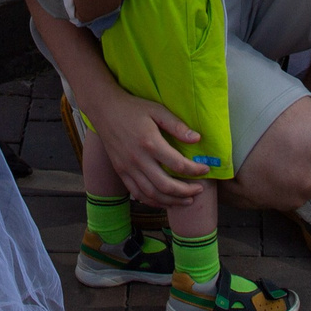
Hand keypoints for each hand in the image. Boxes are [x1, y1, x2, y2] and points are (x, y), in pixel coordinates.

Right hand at [82, 82, 210, 205]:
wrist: (104, 109)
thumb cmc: (133, 108)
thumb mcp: (157, 110)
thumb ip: (177, 125)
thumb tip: (197, 138)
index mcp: (150, 143)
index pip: (178, 164)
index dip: (195, 170)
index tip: (206, 169)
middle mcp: (138, 160)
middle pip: (166, 186)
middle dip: (186, 191)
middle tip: (199, 190)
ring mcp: (128, 168)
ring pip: (152, 194)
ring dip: (172, 201)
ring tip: (187, 201)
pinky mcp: (120, 172)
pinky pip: (137, 193)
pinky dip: (153, 202)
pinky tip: (164, 202)